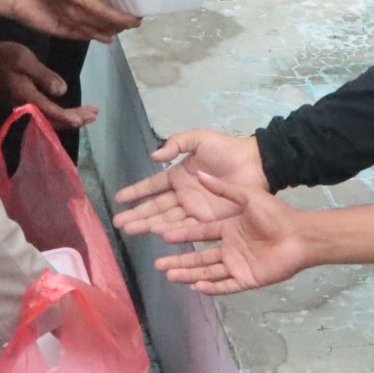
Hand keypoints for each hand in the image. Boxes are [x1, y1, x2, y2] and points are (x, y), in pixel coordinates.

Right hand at [0, 38, 96, 130]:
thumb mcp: (22, 59)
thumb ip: (43, 75)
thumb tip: (62, 91)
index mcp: (28, 97)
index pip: (55, 112)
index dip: (73, 116)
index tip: (90, 115)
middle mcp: (25, 107)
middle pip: (53, 120)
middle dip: (75, 119)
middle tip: (94, 115)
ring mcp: (20, 107)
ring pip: (48, 119)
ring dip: (67, 118)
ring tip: (85, 115)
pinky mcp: (18, 103)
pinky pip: (41, 114)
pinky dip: (56, 114)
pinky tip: (64, 110)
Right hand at [28, 0, 143, 42]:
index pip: (108, 15)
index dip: (124, 19)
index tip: (137, 20)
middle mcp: (75, 14)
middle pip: (102, 27)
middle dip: (119, 26)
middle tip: (132, 22)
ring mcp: (67, 19)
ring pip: (92, 33)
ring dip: (108, 31)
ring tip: (120, 27)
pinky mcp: (61, 20)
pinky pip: (81, 32)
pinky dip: (94, 34)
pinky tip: (103, 34)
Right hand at [112, 128, 267, 238]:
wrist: (255, 165)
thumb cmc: (227, 150)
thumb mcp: (199, 139)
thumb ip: (176, 144)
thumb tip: (154, 158)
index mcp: (179, 175)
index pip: (152, 186)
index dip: (136, 192)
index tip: (119, 199)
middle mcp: (182, 195)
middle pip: (155, 207)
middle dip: (136, 214)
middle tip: (118, 223)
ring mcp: (193, 209)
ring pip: (165, 219)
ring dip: (147, 225)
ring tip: (129, 230)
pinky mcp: (206, 220)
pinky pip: (184, 227)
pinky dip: (169, 231)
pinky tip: (154, 233)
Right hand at [144, 170, 311, 294]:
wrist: (300, 235)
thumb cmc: (276, 214)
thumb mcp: (247, 197)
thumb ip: (224, 189)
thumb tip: (200, 173)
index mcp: (228, 228)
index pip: (199, 232)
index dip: (181, 235)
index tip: (161, 234)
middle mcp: (229, 247)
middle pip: (198, 257)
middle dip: (178, 261)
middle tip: (158, 265)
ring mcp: (237, 264)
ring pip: (207, 272)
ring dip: (189, 274)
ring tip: (169, 276)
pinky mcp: (247, 279)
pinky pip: (225, 285)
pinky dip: (211, 287)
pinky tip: (196, 287)